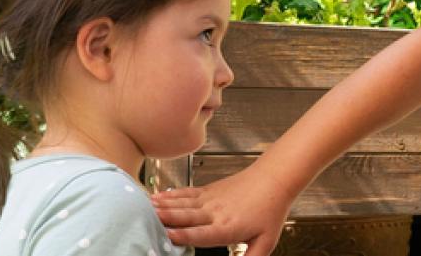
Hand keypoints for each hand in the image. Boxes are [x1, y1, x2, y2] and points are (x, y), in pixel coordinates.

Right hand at [152, 163, 293, 255]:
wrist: (274, 179)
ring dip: (163, 205)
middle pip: (187, 217)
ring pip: (183, 203)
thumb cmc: (271, 210)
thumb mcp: (265, 241)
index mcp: (228, 228)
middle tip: (145, 219)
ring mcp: (211, 199)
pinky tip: (157, 196)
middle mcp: (216, 213)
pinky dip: (170, 195)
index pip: (203, 234)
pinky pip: (186, 193)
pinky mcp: (209, 190)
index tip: (168, 236)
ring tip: (145, 207)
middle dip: (166, 219)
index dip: (185, 236)